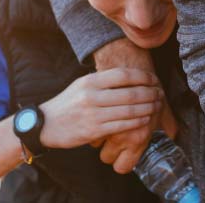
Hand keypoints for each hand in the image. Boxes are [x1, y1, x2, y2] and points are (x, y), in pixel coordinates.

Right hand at [38, 68, 161, 149]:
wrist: (44, 124)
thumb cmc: (67, 104)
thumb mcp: (81, 86)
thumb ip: (102, 81)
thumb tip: (129, 76)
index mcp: (90, 81)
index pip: (123, 74)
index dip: (143, 76)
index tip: (154, 79)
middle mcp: (92, 95)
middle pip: (130, 92)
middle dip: (150, 93)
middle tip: (160, 93)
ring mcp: (93, 113)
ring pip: (129, 109)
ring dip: (147, 108)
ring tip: (157, 106)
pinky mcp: (94, 130)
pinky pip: (122, 125)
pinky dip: (137, 122)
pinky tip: (145, 119)